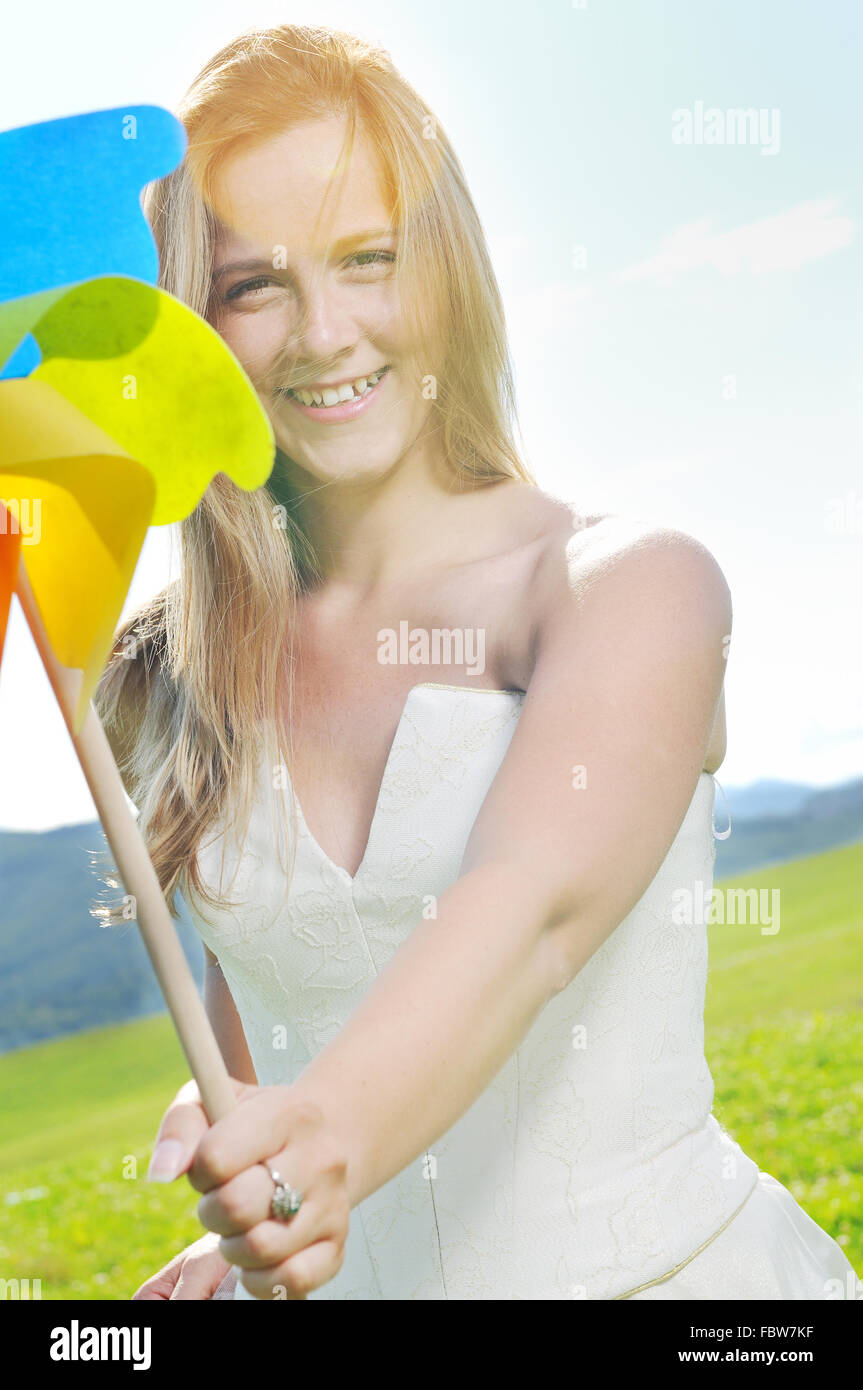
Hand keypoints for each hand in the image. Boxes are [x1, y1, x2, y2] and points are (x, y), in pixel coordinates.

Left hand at [147, 1077, 349, 1299]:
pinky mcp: (338, 1245)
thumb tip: (162, 1172)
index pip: (217, 1157)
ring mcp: (334, 1204)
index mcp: (290, 1113)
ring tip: (241, 1225)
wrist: (317, 1140)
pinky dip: (261, 1278)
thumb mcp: (213, 1104)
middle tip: (221, 1200)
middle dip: (213, 1211)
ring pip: (261, 1249)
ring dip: (233, 1246)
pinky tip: (258, 1256)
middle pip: (238, 1207)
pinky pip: (291, 1281)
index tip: (209, 1166)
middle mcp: (322, 1157)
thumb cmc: (251, 1124)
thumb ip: (180, 1127)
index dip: (199, 1170)